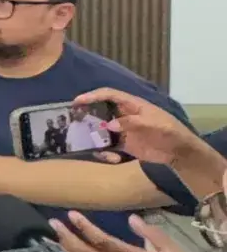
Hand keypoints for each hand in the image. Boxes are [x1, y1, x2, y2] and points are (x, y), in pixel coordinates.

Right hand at [74, 88, 201, 164]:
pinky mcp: (124, 145)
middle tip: (72, 118)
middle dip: (87, 112)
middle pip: (101, 109)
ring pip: (102, 128)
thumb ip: (132, 123)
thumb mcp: (154, 124)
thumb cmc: (170, 132)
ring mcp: (123, 130)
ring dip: (92, 133)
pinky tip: (105, 156)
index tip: (78, 101)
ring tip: (81, 139)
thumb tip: (108, 124)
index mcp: (133, 106)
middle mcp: (124, 116)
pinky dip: (103, 151)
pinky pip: (108, 146)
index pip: (110, 95)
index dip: (93, 96)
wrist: (179, 152)